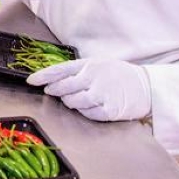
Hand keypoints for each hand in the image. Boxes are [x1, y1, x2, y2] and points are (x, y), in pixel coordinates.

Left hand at [27, 58, 151, 121]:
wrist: (147, 86)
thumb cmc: (119, 74)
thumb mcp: (98, 64)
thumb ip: (78, 70)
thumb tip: (54, 77)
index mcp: (89, 65)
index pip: (59, 70)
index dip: (43, 76)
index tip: (31, 81)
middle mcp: (93, 79)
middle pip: (63, 88)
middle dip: (54, 91)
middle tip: (52, 91)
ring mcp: (101, 95)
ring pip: (73, 103)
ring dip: (70, 102)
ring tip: (76, 98)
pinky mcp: (109, 110)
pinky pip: (87, 114)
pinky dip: (84, 112)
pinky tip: (89, 106)